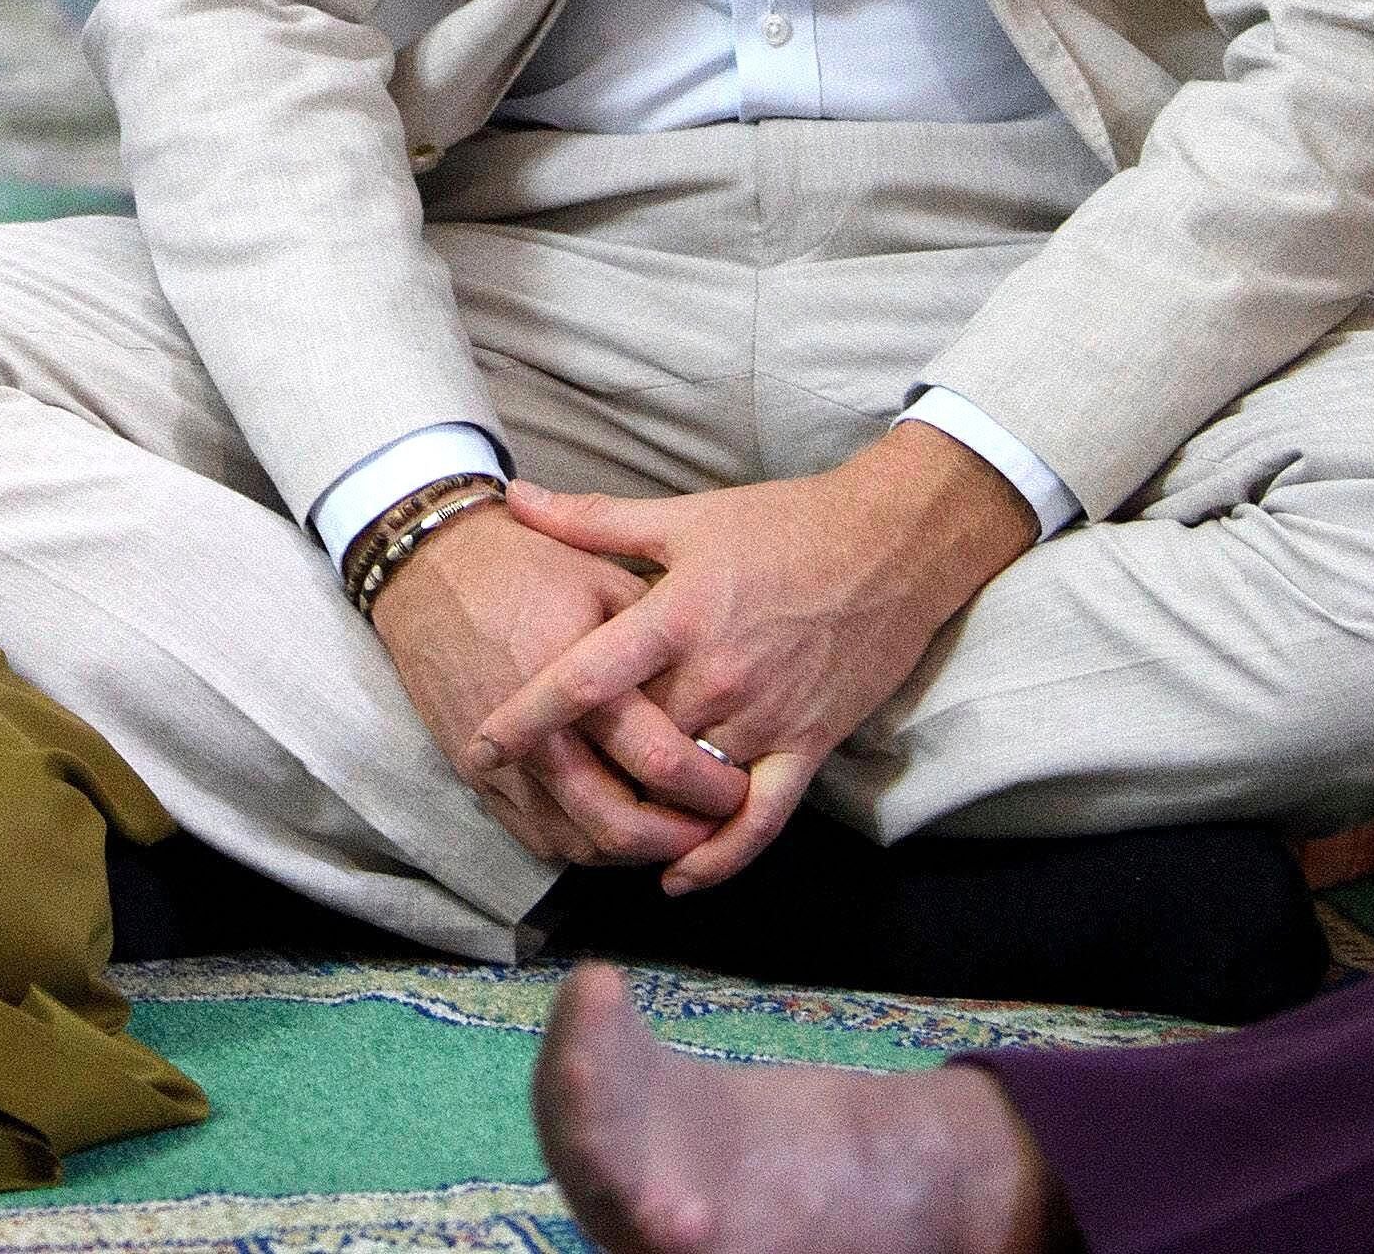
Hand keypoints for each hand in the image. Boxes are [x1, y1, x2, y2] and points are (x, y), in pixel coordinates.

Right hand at [369, 504, 752, 866]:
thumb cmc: (524, 564)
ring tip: (678, 833)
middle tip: (717, 825)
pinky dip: (588, 849)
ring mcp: (503, 763)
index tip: (743, 786)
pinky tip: (620, 829)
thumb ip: (659, 639)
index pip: (658, 758)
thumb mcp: (603, 579)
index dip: (711, 787)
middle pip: (620, 822)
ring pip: (583, 844)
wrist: (428, 567)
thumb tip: (718, 692)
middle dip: (681, 837)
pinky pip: (543, 840)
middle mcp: (539, 731)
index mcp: (578, 676)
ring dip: (638, 852)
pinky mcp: (477, 778)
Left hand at [469, 425, 1035, 894]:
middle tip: (523, 791)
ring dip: (638, 812)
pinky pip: (761, 818)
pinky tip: (678, 878)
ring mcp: (766, 717)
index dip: (529, 714)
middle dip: (578, 768)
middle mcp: (718, 676)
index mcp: (678, 617)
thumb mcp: (684, 517)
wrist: (891, 546)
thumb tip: (515, 496)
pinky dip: (720, 856)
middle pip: (631, 742)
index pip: (588, 677)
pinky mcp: (808, 745)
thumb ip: (594, 519)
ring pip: (686, 786)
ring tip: (582, 830)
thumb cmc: (783, 525)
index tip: (482, 744)